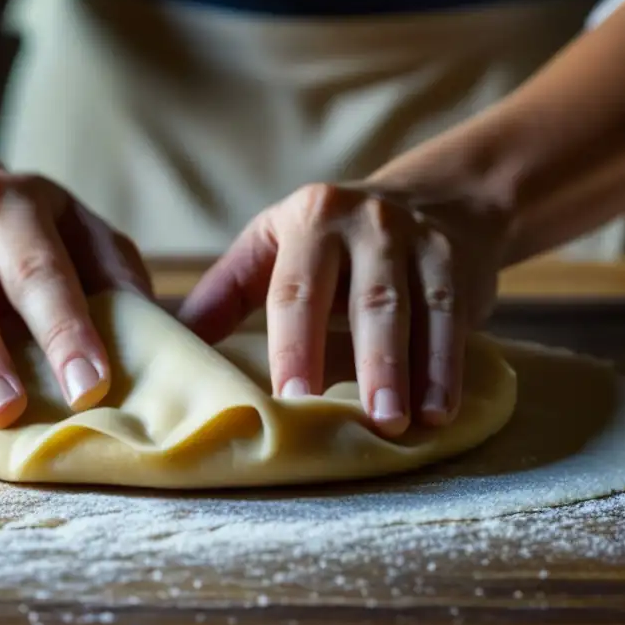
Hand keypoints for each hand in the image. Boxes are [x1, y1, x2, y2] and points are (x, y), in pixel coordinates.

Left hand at [179, 181, 509, 435]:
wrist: (434, 199)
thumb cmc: (332, 240)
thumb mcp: (274, 247)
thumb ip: (226, 292)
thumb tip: (169, 343)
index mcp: (309, 219)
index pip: (296, 290)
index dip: (294, 346)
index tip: (290, 397)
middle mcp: (366, 223)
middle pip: (368, 301)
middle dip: (369, 363)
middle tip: (364, 422)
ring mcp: (418, 240)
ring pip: (417, 312)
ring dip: (413, 372)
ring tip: (405, 425)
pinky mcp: (456, 262)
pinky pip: (452, 319)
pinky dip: (446, 367)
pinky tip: (440, 410)